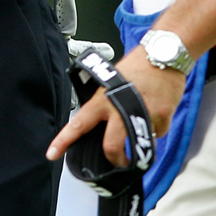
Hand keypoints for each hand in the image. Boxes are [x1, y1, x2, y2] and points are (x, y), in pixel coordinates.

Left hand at [46, 47, 185, 165]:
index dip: (63, 140)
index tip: (51, 154)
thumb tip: (101, 125)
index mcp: (102, 99)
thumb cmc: (137, 66)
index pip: (78, 123)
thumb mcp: (112, 81)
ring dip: (142, 143)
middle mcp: (120, 108)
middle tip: (119, 162)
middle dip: (116, 160)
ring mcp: (142, 114)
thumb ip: (105, 104)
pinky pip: (157, 133)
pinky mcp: (162, 116)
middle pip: (111, 147)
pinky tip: (156, 110)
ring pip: (140, 144)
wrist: (163, 54)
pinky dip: (157, 127)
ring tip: (144, 126)